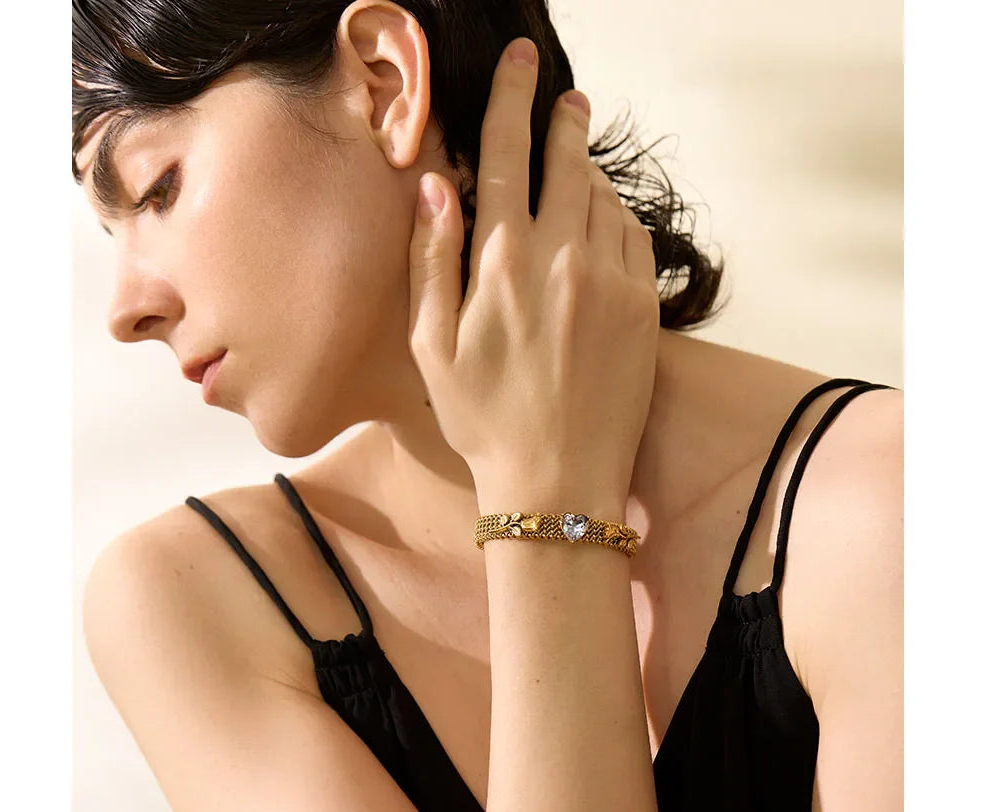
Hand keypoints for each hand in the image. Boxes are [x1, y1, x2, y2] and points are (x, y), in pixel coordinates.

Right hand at [406, 37, 659, 507]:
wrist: (558, 482)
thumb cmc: (483, 421)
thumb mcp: (430, 348)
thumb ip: (431, 259)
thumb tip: (436, 186)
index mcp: (503, 263)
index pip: (510, 155)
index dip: (511, 99)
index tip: (519, 64)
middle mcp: (563, 260)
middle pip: (569, 162)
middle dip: (565, 121)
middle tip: (566, 97)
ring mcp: (612, 282)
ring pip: (605, 199)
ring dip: (588, 176)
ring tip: (575, 172)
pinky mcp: (644, 309)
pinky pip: (634, 239)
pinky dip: (616, 220)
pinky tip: (601, 227)